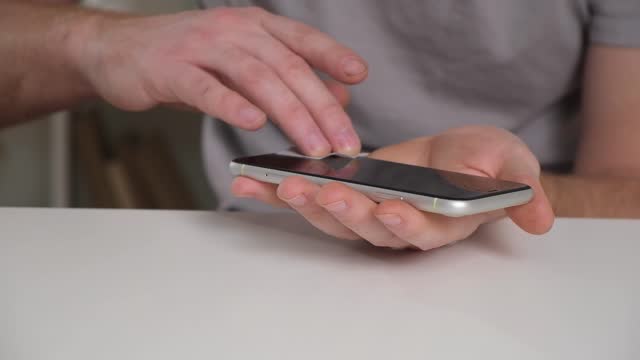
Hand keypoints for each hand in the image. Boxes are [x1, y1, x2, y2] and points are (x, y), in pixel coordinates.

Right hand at [72, 7, 363, 155]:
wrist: (118, 50)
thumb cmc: (186, 60)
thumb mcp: (240, 63)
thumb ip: (286, 78)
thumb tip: (337, 95)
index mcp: (254, 26)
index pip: (302, 39)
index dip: (332, 55)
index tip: (359, 76)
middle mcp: (233, 29)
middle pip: (287, 67)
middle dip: (321, 107)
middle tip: (344, 142)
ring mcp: (201, 46)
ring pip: (256, 78)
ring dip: (290, 114)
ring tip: (313, 146)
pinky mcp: (171, 68)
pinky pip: (206, 88)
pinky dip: (232, 105)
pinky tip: (254, 123)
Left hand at [232, 126, 554, 249]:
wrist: (452, 155)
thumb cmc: (482, 162)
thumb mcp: (508, 164)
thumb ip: (520, 189)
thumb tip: (540, 217)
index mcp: (437, 223)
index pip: (422, 232)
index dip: (408, 225)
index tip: (394, 211)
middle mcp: (396, 226)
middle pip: (368, 229)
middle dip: (347, 213)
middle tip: (328, 194)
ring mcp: (364, 212)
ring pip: (332, 218)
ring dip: (307, 204)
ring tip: (285, 184)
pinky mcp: (341, 194)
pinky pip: (306, 197)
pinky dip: (277, 193)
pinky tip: (250, 183)